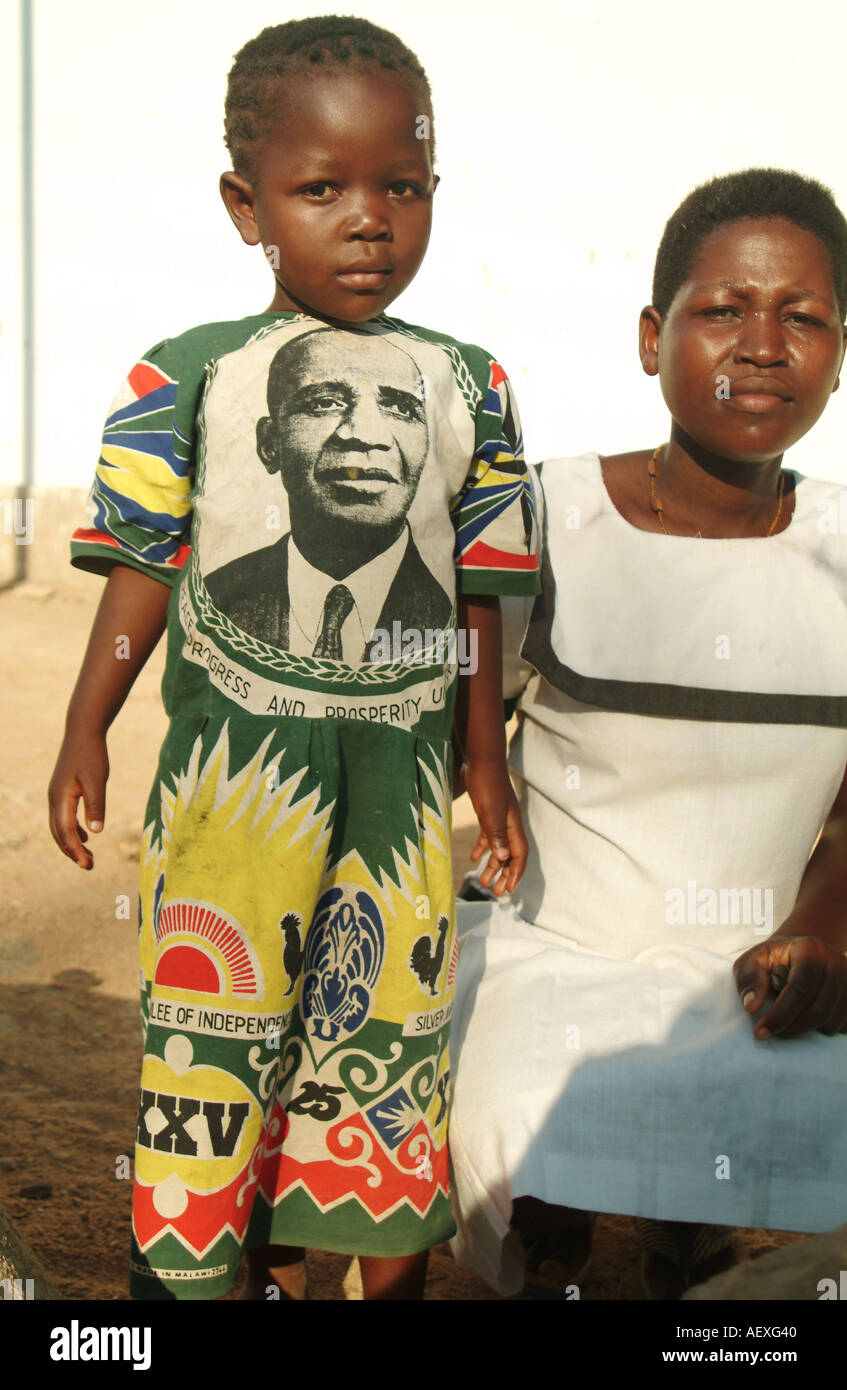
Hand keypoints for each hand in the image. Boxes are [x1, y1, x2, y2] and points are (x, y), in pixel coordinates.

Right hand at [48, 730, 109, 869]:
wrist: (83, 732)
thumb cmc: (92, 754)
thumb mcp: (98, 780)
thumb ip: (96, 805)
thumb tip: (96, 832)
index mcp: (61, 798)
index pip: (66, 832)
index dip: (76, 850)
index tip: (87, 866)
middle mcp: (54, 799)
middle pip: (59, 834)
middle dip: (72, 852)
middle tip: (89, 866)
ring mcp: (56, 795)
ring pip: (59, 827)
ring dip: (72, 843)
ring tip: (88, 857)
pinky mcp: (62, 791)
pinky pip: (63, 817)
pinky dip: (72, 830)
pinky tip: (86, 835)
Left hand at [463, 758, 527, 895]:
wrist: (480, 760)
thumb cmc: (486, 784)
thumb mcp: (490, 811)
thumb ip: (496, 833)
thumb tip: (503, 858)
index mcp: (513, 825)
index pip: (519, 855)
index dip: (515, 873)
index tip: (509, 890)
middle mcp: (509, 824)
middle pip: (510, 855)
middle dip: (504, 874)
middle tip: (496, 892)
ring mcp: (499, 819)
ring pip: (498, 847)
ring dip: (492, 865)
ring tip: (483, 881)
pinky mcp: (488, 813)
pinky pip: (488, 836)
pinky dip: (483, 848)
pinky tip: (474, 858)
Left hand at [733, 934, 846, 1039]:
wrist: (802, 951)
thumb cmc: (774, 958)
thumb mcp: (753, 960)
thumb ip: (749, 980)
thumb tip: (751, 1007)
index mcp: (809, 950)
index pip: (799, 989)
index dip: (780, 1015)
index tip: (762, 1032)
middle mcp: (835, 962)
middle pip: (818, 1008)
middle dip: (793, 1027)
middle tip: (773, 1033)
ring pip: (832, 1020)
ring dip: (808, 1030)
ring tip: (790, 1020)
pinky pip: (844, 1024)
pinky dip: (824, 1029)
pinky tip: (808, 1020)